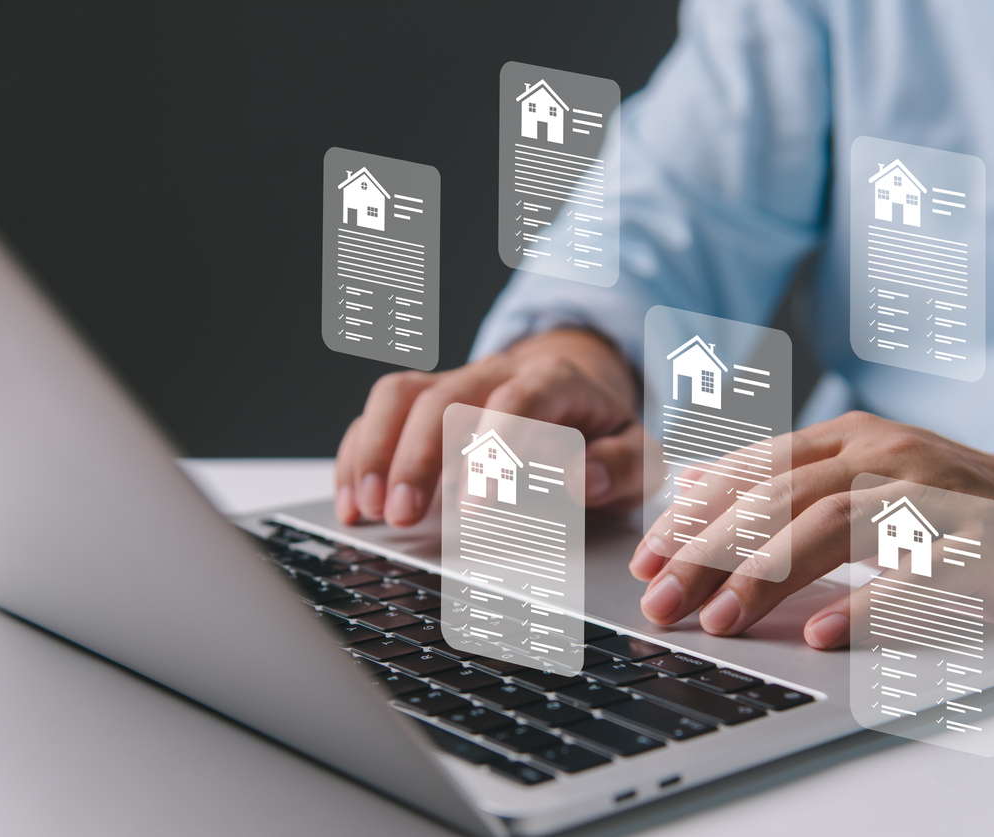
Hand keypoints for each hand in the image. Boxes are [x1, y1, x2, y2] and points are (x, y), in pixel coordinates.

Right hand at [335, 329, 642, 525]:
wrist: (580, 385)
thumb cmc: (605, 430)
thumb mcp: (639, 451)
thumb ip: (620, 466)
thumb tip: (583, 480)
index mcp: (556, 379)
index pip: (518, 400)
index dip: (493, 448)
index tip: (474, 504)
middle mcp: (498, 372)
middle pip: (445, 396)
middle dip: (418, 457)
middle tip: (403, 515)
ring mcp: (456, 381)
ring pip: (401, 395)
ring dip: (377, 450)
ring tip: (368, 508)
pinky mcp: (426, 398)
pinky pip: (380, 412)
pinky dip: (359, 454)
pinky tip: (353, 501)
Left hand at [628, 412, 993, 647]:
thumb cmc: (942, 501)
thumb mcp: (855, 473)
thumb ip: (777, 476)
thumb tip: (689, 480)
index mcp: (844, 440)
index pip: (751, 471)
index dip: (693, 515)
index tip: (647, 560)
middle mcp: (880, 454)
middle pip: (778, 499)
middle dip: (710, 553)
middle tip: (664, 602)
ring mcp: (929, 492)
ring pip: (831, 526)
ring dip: (767, 576)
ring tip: (723, 621)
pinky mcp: (977, 539)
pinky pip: (914, 571)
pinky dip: (864, 603)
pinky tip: (823, 632)